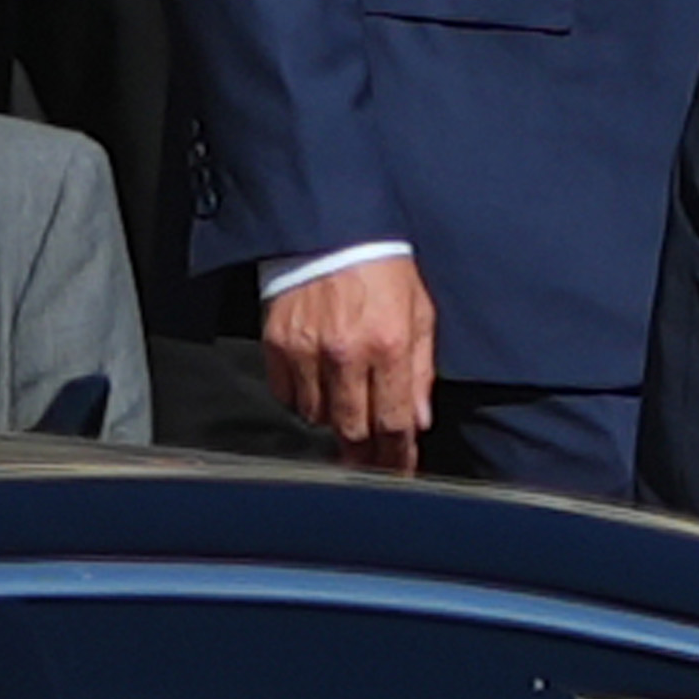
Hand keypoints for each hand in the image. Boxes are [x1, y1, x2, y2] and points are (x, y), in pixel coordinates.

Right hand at [265, 253, 436, 471]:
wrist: (331, 228)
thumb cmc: (381, 265)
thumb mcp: (419, 310)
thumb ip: (421, 368)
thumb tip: (419, 418)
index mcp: (388, 344)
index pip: (394, 421)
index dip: (398, 455)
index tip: (400, 470)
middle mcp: (346, 353)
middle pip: (353, 430)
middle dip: (366, 453)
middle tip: (371, 463)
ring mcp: (307, 351)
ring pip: (319, 418)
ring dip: (335, 421)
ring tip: (347, 408)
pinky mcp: (277, 345)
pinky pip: (288, 396)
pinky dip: (304, 400)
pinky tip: (318, 388)